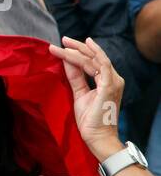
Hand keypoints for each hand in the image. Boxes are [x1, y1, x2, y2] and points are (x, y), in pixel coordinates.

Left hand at [49, 36, 125, 159]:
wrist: (97, 136)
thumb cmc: (90, 119)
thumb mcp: (80, 94)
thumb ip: (75, 78)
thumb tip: (66, 62)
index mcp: (107, 80)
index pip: (93, 61)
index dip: (79, 52)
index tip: (64, 45)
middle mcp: (113, 78)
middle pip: (95, 56)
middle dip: (78, 47)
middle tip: (63, 39)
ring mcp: (112, 81)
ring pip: (94, 59)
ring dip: (77, 51)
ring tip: (62, 44)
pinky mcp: (109, 86)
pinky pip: (98, 65)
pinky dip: (87, 57)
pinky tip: (75, 52)